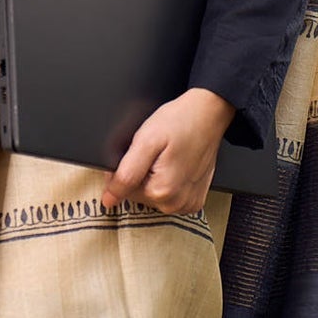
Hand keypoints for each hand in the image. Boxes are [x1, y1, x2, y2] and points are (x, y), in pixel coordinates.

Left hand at [100, 88, 235, 214]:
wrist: (207, 114)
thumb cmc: (180, 122)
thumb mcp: (146, 141)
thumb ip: (125, 174)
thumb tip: (109, 200)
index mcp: (161, 192)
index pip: (123, 190)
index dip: (124, 169)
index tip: (137, 152)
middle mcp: (176, 203)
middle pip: (139, 195)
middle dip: (140, 173)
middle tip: (154, 152)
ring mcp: (187, 203)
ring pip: (153, 196)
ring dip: (153, 178)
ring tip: (166, 158)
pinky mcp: (195, 199)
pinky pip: (170, 197)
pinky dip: (168, 183)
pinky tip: (174, 166)